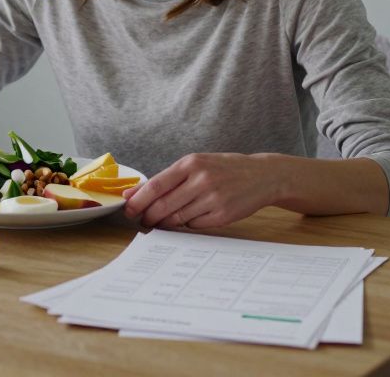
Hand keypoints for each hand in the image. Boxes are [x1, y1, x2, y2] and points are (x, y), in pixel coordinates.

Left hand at [122, 153, 276, 229]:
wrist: (262, 175)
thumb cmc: (223, 169)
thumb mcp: (196, 165)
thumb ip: (166, 179)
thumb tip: (133, 193)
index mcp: (191, 163)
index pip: (155, 186)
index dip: (138, 201)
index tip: (128, 210)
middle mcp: (201, 180)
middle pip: (163, 206)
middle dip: (148, 217)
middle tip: (143, 221)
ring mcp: (213, 199)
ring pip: (177, 219)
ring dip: (166, 223)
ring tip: (163, 221)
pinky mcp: (222, 215)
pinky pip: (194, 226)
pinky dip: (187, 224)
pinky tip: (191, 217)